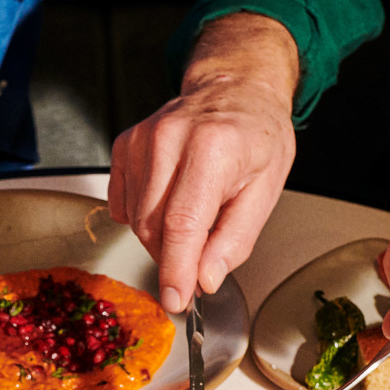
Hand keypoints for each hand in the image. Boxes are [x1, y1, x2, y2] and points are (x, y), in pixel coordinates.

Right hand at [108, 12, 298, 313]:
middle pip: (153, 226)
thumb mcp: (265, 191)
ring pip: (136, 219)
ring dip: (160, 237)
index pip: (183, 224)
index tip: (175, 300)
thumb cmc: (256, 137)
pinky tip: (168, 203)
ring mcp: (143, 139)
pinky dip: (143, 216)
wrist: (235, 89)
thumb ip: (234, 240)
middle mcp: (170, 139)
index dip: (176, 269)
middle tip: (198, 260)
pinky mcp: (126, 144)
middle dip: (173, 256)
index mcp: (213, 149)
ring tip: (191, 221)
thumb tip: (204, 278)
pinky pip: (124, 202)